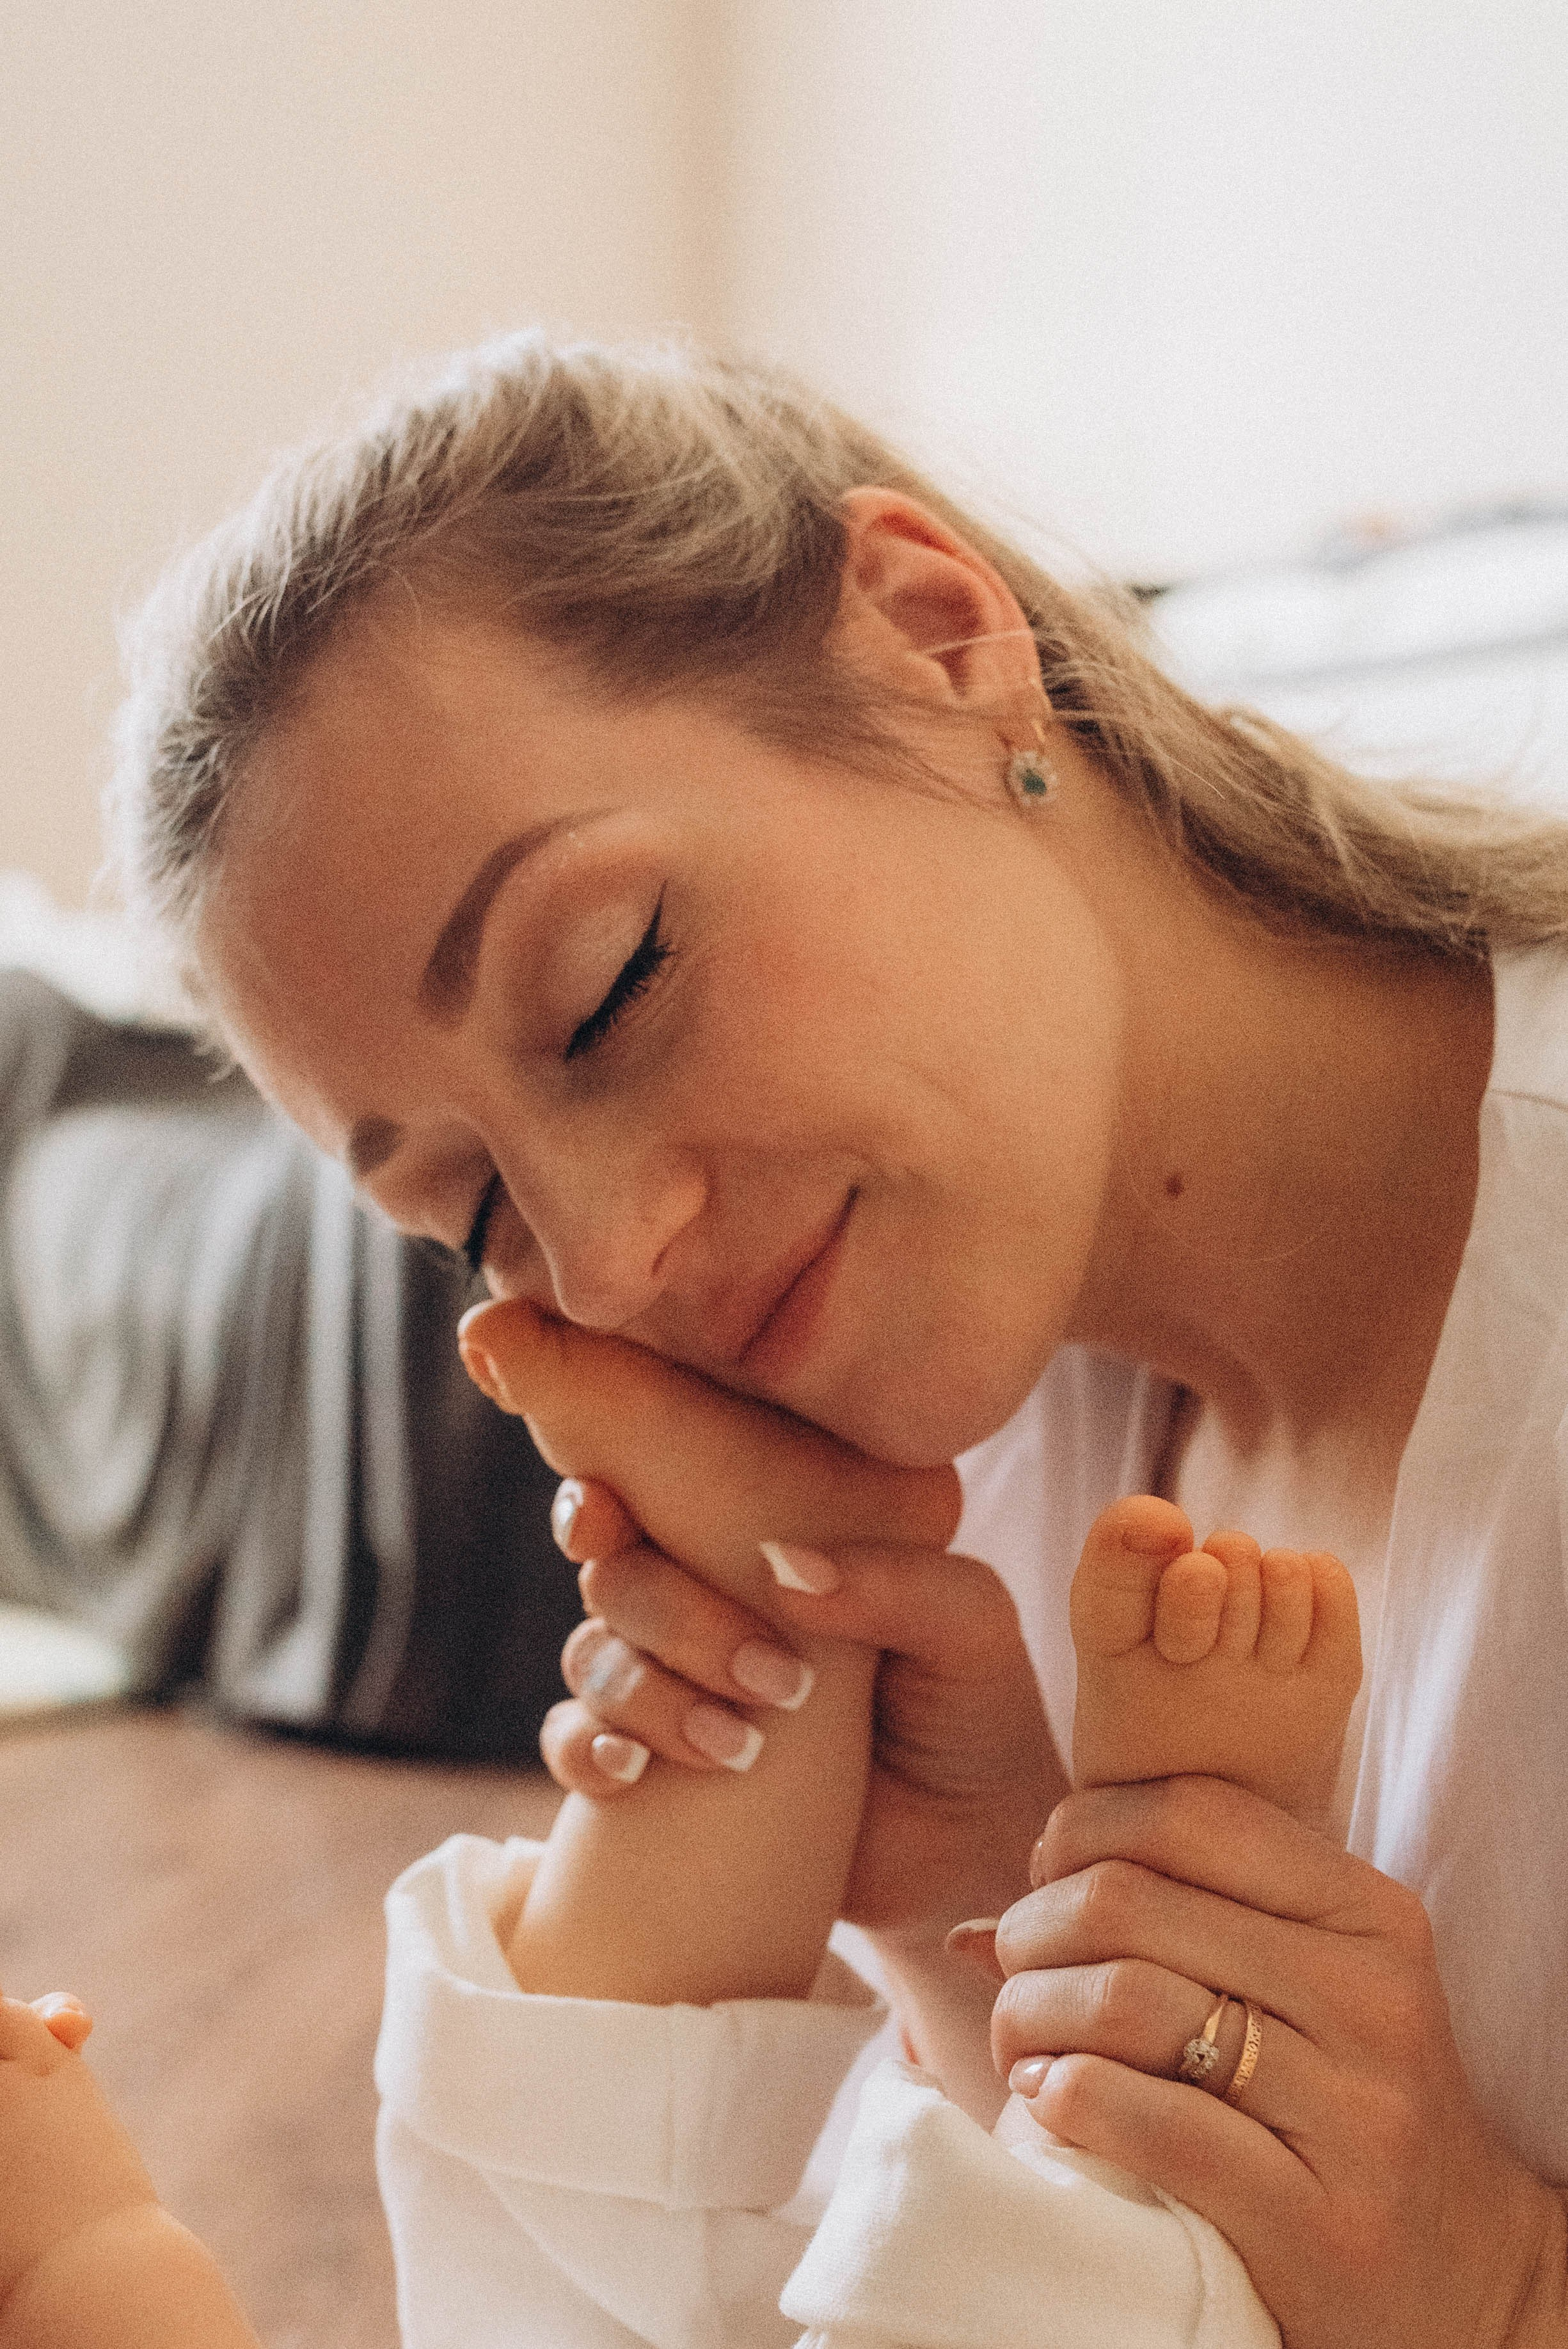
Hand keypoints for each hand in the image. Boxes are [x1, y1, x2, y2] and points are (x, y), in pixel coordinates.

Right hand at [460, 1299, 1064, 1942]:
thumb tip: (783, 1567)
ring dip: (646, 1694)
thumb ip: (895, 1582)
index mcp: (764, 1538)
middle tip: (772, 1677)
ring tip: (741, 1743)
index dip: (604, 1498)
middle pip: (618, 1575)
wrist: (971, 1852)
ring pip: (596, 1657)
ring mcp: (676, 1683)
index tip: (602, 1520)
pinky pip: (576, 1747)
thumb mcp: (968, 1624)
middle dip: (671, 1617)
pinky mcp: (659, 1772)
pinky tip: (630, 1773)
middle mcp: (707, 1597)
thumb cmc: (974, 1709)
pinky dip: (587, 1751)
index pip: (658, 1487)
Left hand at [989, 1777, 1566, 2348]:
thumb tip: (976, 1928)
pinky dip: (1069, 2100)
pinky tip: (1050, 2103)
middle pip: (1127, 1902)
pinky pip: (1151, 2121)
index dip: (1079, 1834)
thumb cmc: (1346, 2106)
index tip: (1045, 1884)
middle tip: (1011, 1975)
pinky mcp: (1316, 2218)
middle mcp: (1370, 1994)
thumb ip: (1168, 1926)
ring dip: (1031, 2016)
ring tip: (1023, 2047)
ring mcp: (1353, 2109)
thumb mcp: (1304, 1987)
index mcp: (1367, 1913)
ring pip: (1123, 2000)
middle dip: (1032, 1931)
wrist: (1466, 2275)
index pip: (1186, 1812)